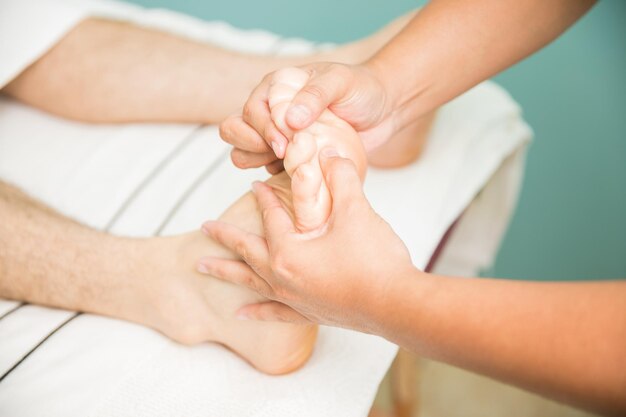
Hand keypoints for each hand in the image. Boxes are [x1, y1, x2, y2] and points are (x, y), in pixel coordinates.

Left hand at [199, 150, 415, 332]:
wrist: (397, 305)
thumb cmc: (374, 259)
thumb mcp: (356, 211)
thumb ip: (341, 177)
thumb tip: (330, 152)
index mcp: (288, 250)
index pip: (270, 216)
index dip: (264, 196)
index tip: (256, 184)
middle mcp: (282, 277)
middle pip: (245, 251)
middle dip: (223, 237)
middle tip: (203, 227)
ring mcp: (293, 299)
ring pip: (250, 282)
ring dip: (226, 272)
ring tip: (201, 267)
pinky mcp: (309, 314)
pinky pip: (274, 313)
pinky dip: (257, 312)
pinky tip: (241, 314)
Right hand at [220, 62, 394, 171]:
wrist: (384, 110)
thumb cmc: (363, 89)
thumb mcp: (341, 82)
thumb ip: (316, 95)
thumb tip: (290, 119)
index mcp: (276, 87)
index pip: (251, 110)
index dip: (263, 129)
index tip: (284, 144)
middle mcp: (270, 110)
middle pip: (234, 129)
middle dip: (251, 145)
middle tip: (281, 153)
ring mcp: (277, 135)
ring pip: (243, 151)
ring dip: (256, 161)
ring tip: (286, 163)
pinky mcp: (289, 156)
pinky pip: (266, 168)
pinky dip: (275, 174)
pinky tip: (297, 172)